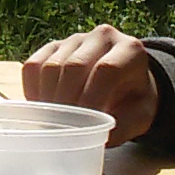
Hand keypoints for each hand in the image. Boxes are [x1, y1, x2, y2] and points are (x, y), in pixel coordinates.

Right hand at [23, 25, 157, 145]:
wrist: (126, 83)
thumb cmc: (133, 102)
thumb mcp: (141, 117)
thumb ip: (123, 126)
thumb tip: (97, 137)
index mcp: (131, 50)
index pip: (106, 69)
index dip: (92, 99)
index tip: (83, 125)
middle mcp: (103, 36)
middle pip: (74, 66)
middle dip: (66, 102)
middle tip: (63, 129)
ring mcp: (76, 39)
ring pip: (51, 66)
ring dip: (48, 99)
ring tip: (53, 122)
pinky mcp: (54, 46)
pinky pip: (33, 66)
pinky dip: (33, 90)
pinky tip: (43, 109)